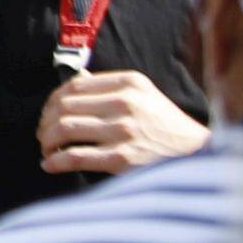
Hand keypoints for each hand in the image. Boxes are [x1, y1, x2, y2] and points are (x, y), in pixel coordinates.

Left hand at [40, 68, 207, 175]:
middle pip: (65, 106)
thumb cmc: (168, 126)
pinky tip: (50, 165)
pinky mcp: (122, 157)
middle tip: (44, 135)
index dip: (53, 99)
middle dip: (47, 122)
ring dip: (47, 141)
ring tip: (48, 150)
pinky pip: (75, 156)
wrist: (198, 154)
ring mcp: (124, 130)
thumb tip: (77, 77)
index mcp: (131, 83)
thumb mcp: (146, 95)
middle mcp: (126, 103)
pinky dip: (56, 162)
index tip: (50, 113)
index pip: (75, 84)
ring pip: (65, 129)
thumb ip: (112, 87)